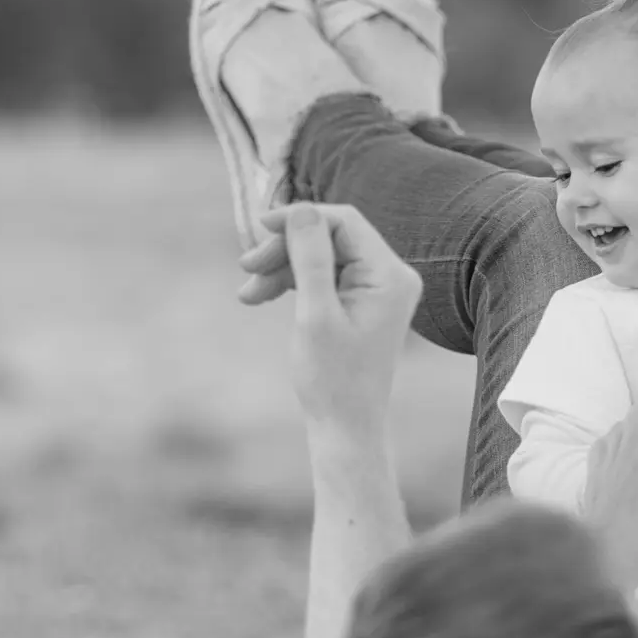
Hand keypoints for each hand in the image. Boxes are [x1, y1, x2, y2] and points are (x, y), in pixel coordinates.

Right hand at [238, 203, 421, 429]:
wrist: (345, 427)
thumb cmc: (332, 379)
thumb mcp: (315, 315)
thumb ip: (309, 259)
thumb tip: (301, 210)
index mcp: (390, 275)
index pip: (343, 222)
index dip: (300, 218)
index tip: (259, 227)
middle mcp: (391, 276)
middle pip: (331, 237)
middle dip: (286, 249)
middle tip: (246, 268)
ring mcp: (377, 289)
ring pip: (322, 257)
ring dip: (282, 268)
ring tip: (247, 294)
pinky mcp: (361, 302)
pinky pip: (324, 276)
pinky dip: (292, 283)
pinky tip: (260, 296)